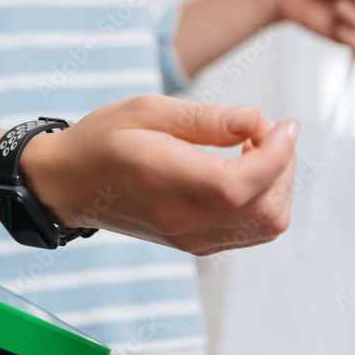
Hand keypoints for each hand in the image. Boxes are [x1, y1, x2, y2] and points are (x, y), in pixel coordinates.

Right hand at [23, 95, 298, 255]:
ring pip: (268, 225)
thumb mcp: (147, 110)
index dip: (277, 155)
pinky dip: (265, 201)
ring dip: (278, 184)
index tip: (284, 125)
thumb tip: (255, 121)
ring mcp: (191, 239)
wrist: (70, 183)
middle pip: (266, 209)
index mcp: (165, 182)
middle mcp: (181, 220)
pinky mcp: (197, 244)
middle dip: (283, 164)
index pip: (241, 185)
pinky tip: (245, 171)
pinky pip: (253, 232)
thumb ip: (205, 118)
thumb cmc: (103, 140)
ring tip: (254, 150)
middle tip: (263, 130)